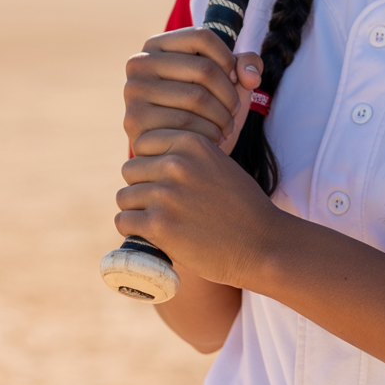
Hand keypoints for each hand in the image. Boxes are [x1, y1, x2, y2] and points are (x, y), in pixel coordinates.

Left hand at [115, 127, 282, 285]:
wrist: (260, 242)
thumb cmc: (242, 206)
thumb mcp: (219, 164)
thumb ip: (190, 157)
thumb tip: (155, 160)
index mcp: (192, 142)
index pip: (144, 141)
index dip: (150, 160)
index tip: (161, 177)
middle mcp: (176, 163)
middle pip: (131, 170)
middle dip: (141, 186)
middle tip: (160, 204)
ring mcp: (166, 194)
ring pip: (125, 196)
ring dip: (135, 210)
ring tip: (156, 220)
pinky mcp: (158, 226)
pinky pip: (124, 221)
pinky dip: (132, 230)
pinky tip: (149, 234)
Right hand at [123, 27, 262, 155]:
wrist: (179, 150)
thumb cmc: (206, 107)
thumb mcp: (229, 79)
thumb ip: (247, 64)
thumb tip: (249, 76)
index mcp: (158, 44)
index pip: (202, 37)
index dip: (228, 59)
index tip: (236, 79)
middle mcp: (139, 63)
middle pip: (204, 69)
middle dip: (230, 94)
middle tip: (235, 111)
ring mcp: (133, 91)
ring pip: (197, 97)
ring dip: (223, 116)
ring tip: (228, 126)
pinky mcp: (134, 120)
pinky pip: (185, 123)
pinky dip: (208, 133)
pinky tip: (213, 139)